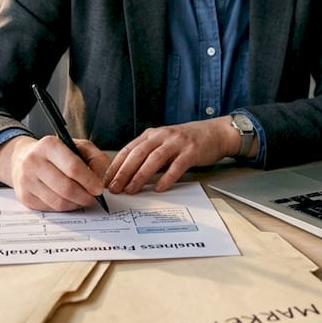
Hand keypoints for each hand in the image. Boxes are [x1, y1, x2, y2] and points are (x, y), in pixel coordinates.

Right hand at [0, 135, 109, 210]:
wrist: (24, 158)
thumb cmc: (56, 153)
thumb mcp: (79, 147)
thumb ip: (96, 159)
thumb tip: (102, 180)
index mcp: (48, 145)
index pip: (73, 167)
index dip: (89, 181)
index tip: (99, 188)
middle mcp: (33, 161)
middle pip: (66, 188)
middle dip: (85, 196)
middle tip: (94, 198)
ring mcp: (26, 180)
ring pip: (59, 202)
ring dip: (76, 204)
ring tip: (83, 199)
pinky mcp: (25, 196)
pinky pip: (51, 208)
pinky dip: (65, 207)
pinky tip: (69, 200)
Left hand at [105, 118, 238, 194]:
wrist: (215, 133)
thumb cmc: (186, 141)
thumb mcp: (163, 143)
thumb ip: (148, 155)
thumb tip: (128, 176)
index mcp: (152, 134)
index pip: (128, 150)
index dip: (116, 165)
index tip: (106, 180)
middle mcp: (162, 136)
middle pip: (138, 154)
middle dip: (124, 172)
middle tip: (115, 188)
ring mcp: (177, 143)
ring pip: (154, 159)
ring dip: (140, 176)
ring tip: (131, 190)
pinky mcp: (191, 151)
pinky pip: (176, 166)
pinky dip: (166, 177)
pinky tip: (158, 188)